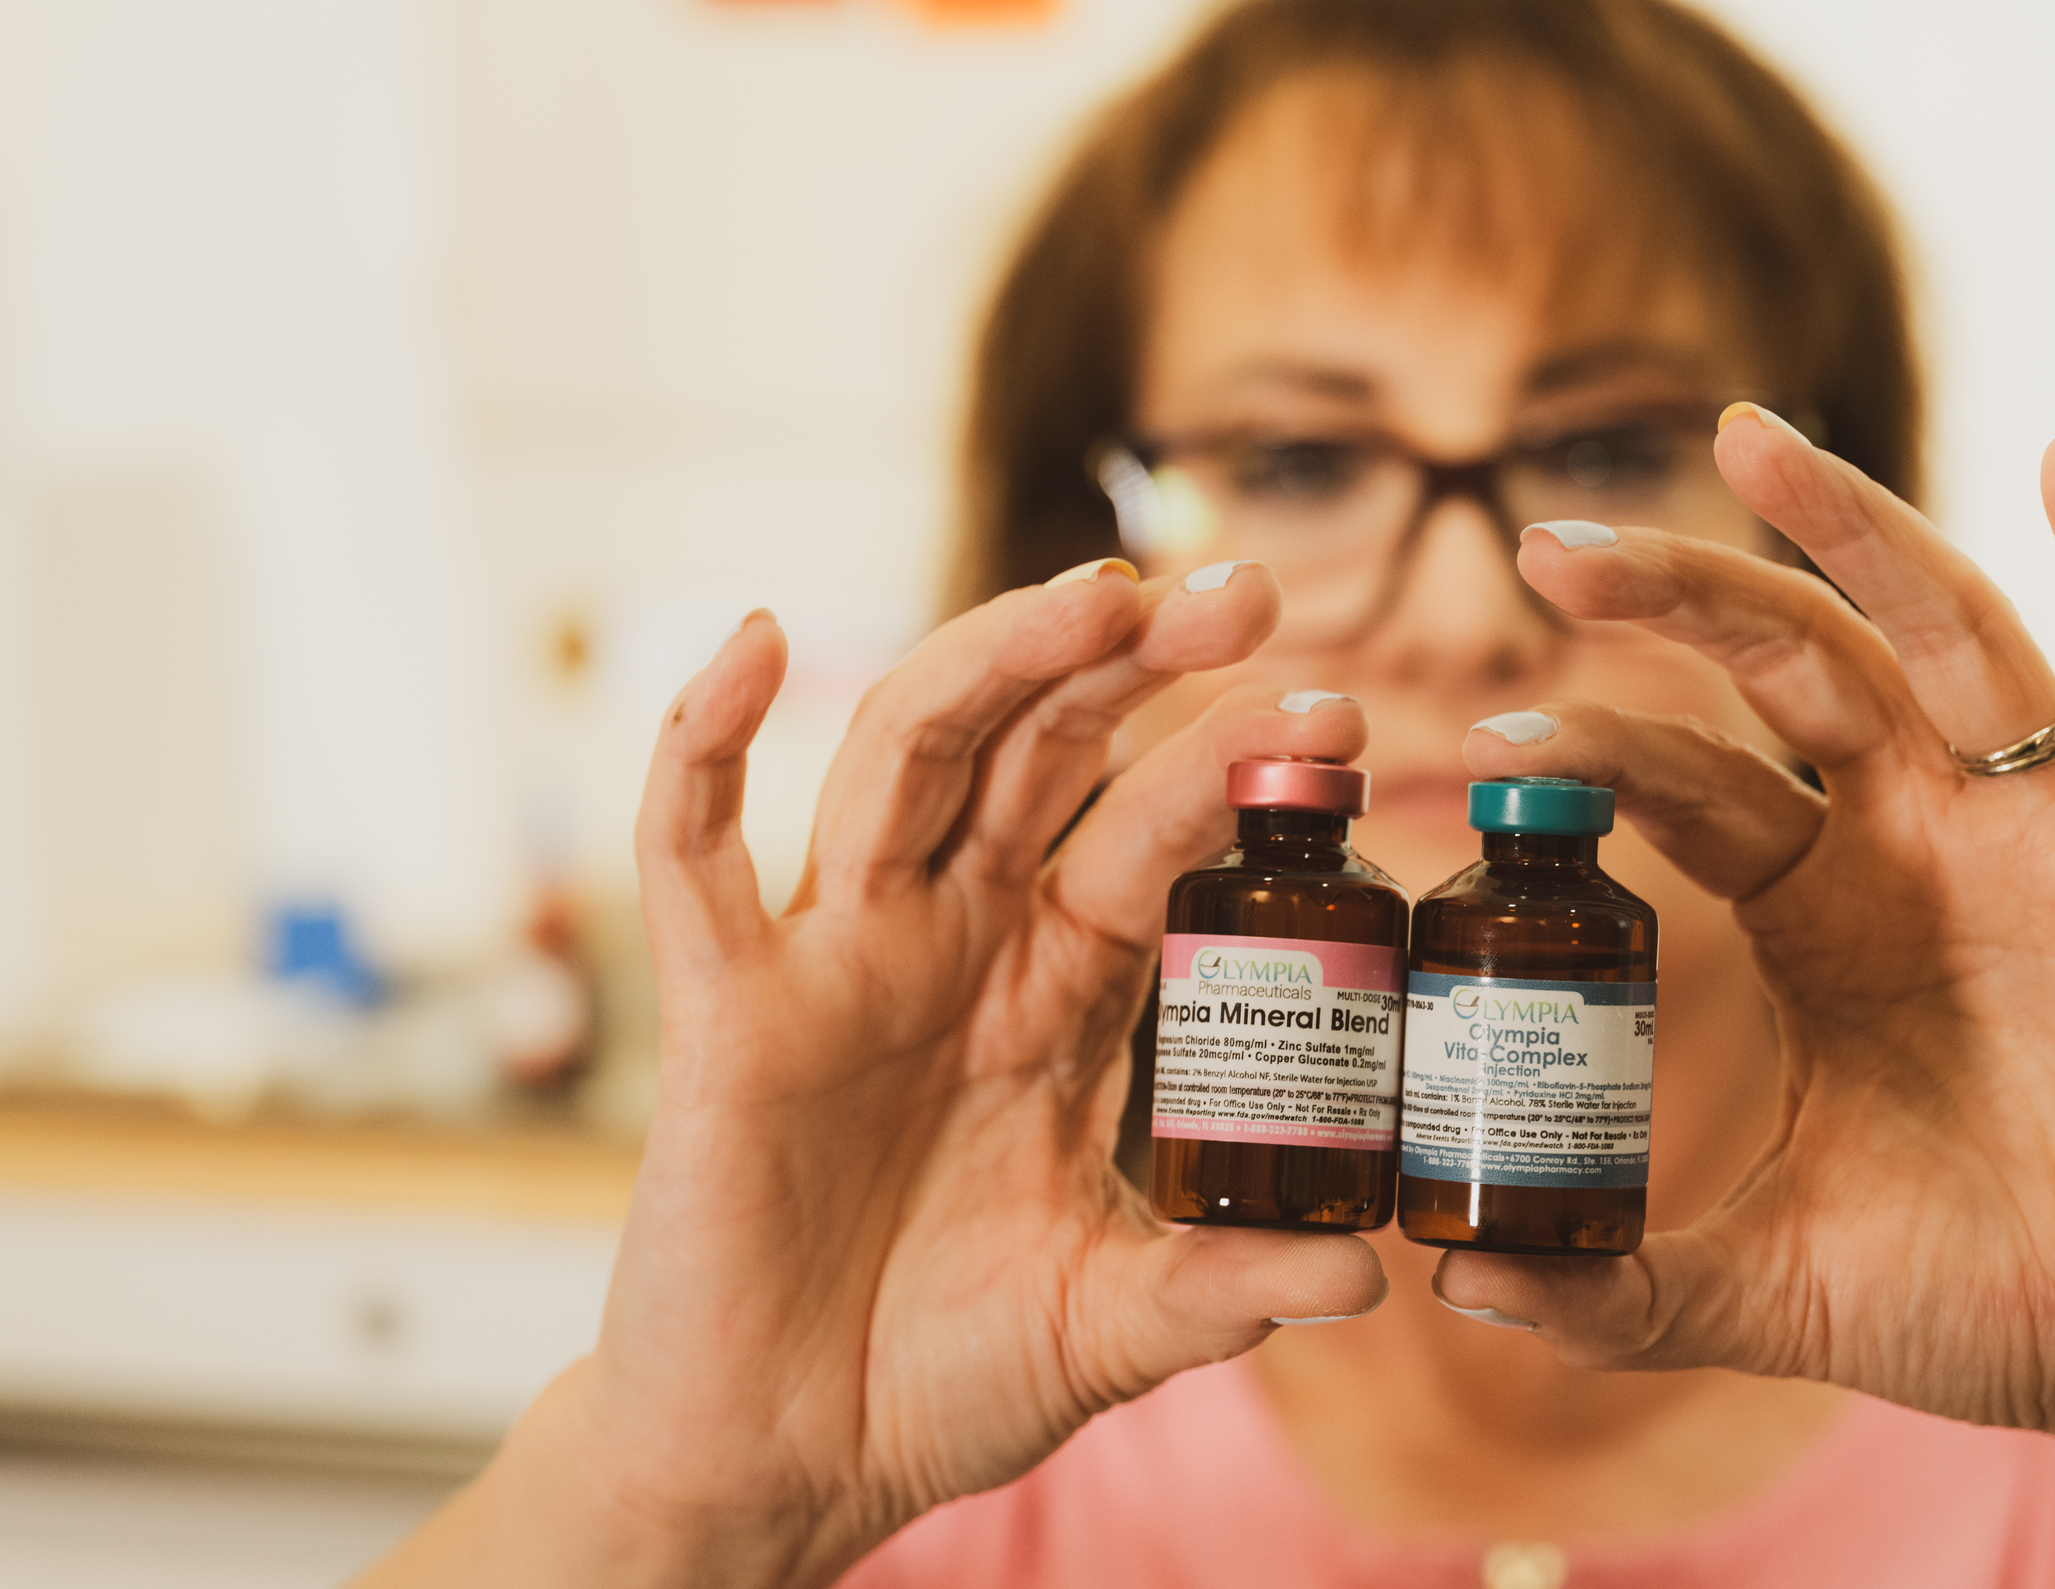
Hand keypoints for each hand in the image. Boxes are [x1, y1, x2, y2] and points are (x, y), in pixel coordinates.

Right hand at [363, 562, 1384, 1587]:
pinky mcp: (724, 1010)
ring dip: (988, 664)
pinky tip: (759, 640)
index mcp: (1057, 994)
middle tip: (1246, 594)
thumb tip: (1362, 1276)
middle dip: (1133, 668)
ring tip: (1096, 595)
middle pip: (1040, 755)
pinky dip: (705, 738)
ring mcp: (837, 962)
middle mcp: (954, 946)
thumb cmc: (942, 1376)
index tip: (1340, 717)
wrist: (787, 1459)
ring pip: (900, 761)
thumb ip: (1219, 1290)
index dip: (1231, 769)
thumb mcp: (1107, 1327)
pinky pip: (692, 851)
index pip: (1150, 839)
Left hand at [1435, 415, 2054, 1529]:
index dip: (1606, 748)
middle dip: (1682, 596)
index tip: (1492, 734)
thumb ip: (1621, 1288)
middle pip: (1796, 670)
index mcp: (1829, 913)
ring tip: (1745, 437)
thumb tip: (1457, 1287)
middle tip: (1552, 539)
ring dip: (1853, 533)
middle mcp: (1929, 845)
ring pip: (1946, 639)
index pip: (1700, 785)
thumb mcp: (1776, 1286)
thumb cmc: (1989, 1297)